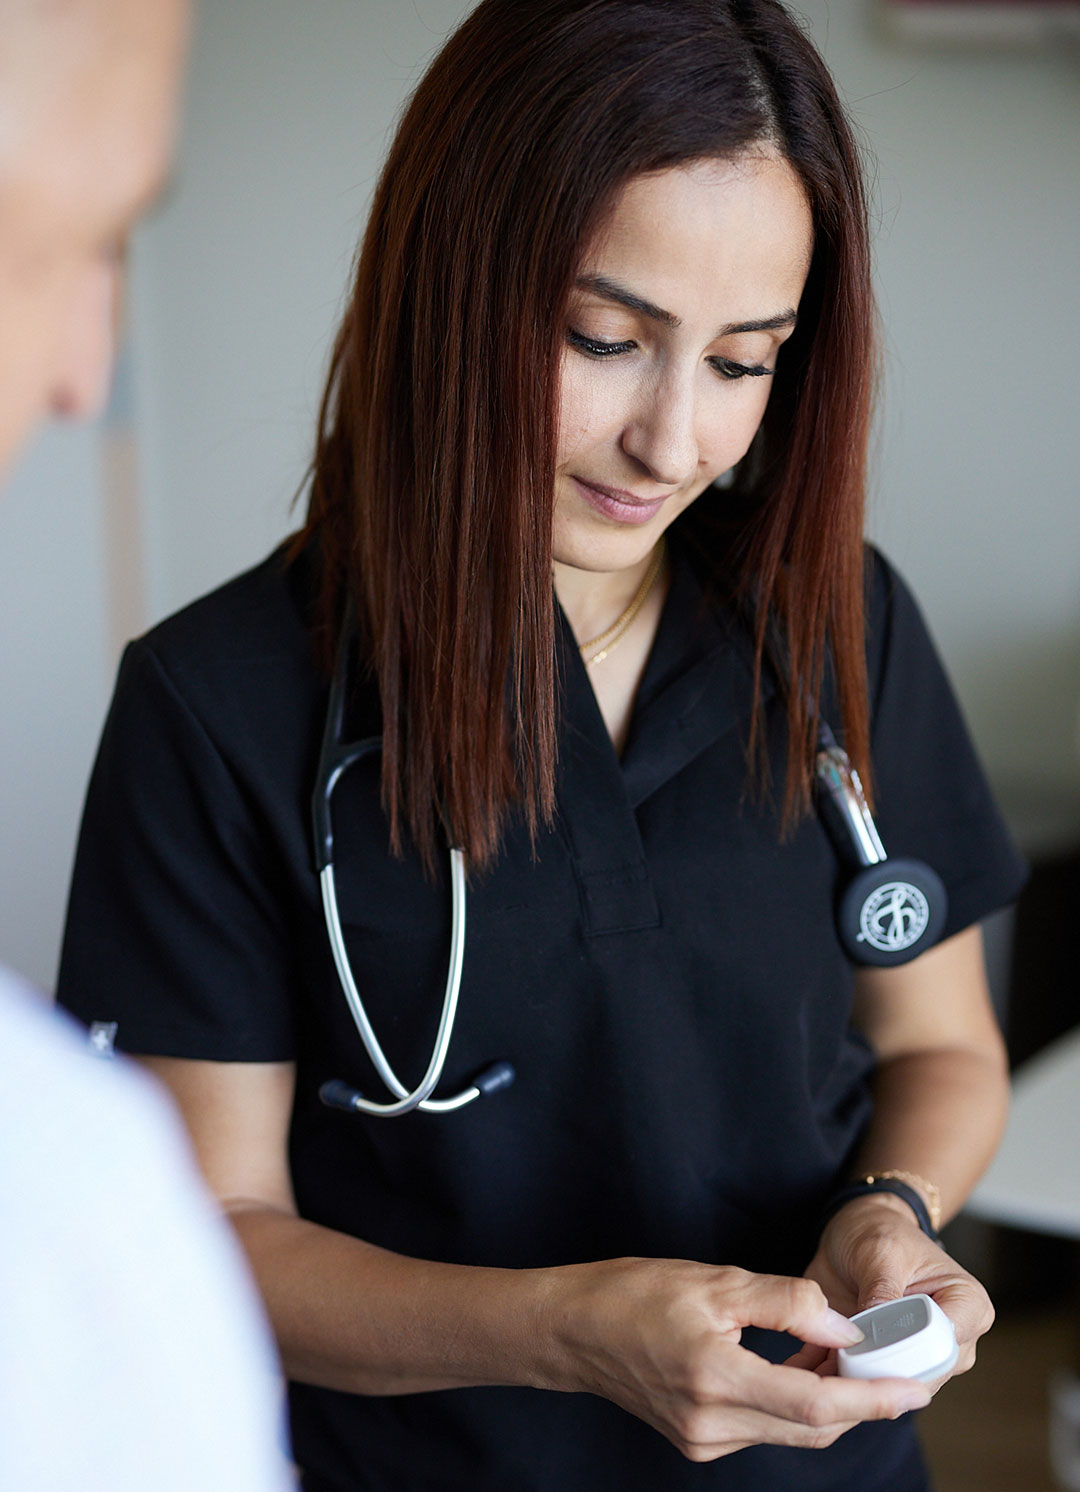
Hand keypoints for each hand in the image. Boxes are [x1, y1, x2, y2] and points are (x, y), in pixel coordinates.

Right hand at [542, 1256, 930, 1461]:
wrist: (571, 1330)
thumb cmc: (633, 1293)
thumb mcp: (713, 1281)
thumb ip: (784, 1301)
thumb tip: (842, 1323)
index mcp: (717, 1378)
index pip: (816, 1404)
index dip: (872, 1400)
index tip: (914, 1390)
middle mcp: (712, 1423)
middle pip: (811, 1429)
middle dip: (860, 1405)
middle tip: (898, 1375)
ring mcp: (703, 1439)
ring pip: (789, 1432)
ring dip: (827, 1404)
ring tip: (853, 1364)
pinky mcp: (697, 1440)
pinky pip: (763, 1428)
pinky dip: (791, 1405)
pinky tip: (802, 1371)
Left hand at [798, 1194, 992, 1391]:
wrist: (855, 1232)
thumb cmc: (880, 1232)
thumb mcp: (880, 1251)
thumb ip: (881, 1291)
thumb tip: (874, 1332)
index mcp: (967, 1305)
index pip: (945, 1345)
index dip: (906, 1352)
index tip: (870, 1346)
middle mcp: (952, 1339)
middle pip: (922, 1375)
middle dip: (878, 1371)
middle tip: (839, 1359)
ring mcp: (922, 1356)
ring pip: (895, 1387)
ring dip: (857, 1378)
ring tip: (824, 1358)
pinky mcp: (891, 1363)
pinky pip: (868, 1384)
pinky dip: (840, 1376)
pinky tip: (814, 1363)